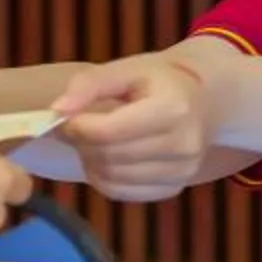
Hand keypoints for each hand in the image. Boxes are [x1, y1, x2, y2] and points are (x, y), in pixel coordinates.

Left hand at [52, 53, 222, 201]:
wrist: (204, 98)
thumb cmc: (160, 80)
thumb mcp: (127, 68)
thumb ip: (89, 84)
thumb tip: (57, 111)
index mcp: (173, 108)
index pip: (110, 131)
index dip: (77, 127)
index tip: (64, 117)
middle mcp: (183, 144)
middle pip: (110, 157)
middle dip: (81, 143)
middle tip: (73, 127)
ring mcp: (182, 171)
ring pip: (113, 179)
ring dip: (90, 161)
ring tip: (91, 139)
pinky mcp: (174, 188)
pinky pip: (123, 193)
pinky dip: (104, 178)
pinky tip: (106, 157)